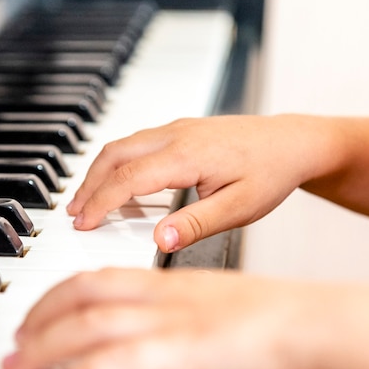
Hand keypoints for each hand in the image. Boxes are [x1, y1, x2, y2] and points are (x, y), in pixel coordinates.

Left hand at [1, 267, 330, 368]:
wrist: (315, 322)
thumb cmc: (276, 319)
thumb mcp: (216, 308)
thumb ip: (181, 316)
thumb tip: (158, 336)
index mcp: (168, 282)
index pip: (97, 278)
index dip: (58, 294)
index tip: (38, 314)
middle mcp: (161, 295)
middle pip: (81, 294)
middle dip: (39, 317)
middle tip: (15, 341)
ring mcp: (170, 321)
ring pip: (88, 324)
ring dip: (44, 345)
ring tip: (16, 366)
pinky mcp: (182, 351)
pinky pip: (117, 361)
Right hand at [66, 115, 330, 251]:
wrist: (294, 142)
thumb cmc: (271, 173)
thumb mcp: (239, 208)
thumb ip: (196, 224)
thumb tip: (160, 240)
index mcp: (186, 155)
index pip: (127, 179)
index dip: (100, 203)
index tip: (83, 224)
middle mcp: (176, 135)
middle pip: (114, 155)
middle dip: (88, 184)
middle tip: (75, 213)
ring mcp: (178, 128)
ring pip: (123, 145)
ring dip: (100, 171)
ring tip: (88, 199)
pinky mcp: (182, 129)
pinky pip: (138, 142)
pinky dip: (118, 162)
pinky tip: (121, 182)